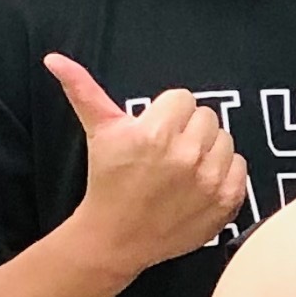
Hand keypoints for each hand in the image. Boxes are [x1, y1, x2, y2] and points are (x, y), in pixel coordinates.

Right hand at [45, 54, 249, 276]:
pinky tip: (200, 181)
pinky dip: (225, 171)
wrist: (117, 237)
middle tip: (168, 149)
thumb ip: (83, 91)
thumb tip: (54, 58)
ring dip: (209, 148)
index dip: (167, 113)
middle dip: (188, 128)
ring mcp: (210, 179)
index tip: (154, 131)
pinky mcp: (226, 200)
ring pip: (226, 139)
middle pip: (207, 116)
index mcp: (155, 134)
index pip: (183, 98)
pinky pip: (241, 166)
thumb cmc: (107, 180)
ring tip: (184, 165)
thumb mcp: (98, 133)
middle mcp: (186, 154)